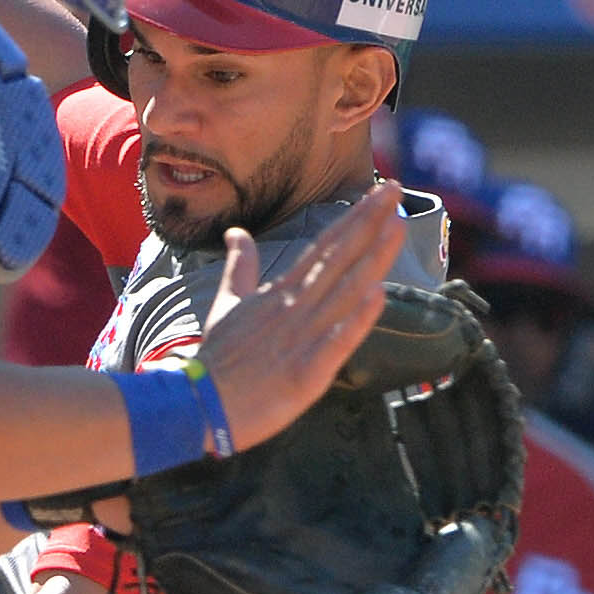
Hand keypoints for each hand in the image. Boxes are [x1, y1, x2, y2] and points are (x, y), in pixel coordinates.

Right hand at [193, 182, 407, 450]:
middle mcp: (295, 307)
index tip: (379, 191)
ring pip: (344, 291)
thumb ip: (240, 267)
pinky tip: (377, 296)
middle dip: (368, 222)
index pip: (324, 247)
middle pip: (338, 257)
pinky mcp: (305, 372)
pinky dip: (356, 320)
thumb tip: (235, 232)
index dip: (354, 218)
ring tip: (397, 225)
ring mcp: (301, 338)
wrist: (196, 404)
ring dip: (372, 258)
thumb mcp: (227, 303)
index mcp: (281, 292)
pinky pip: (335, 342)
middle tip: (393, 189)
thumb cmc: (218, 359)